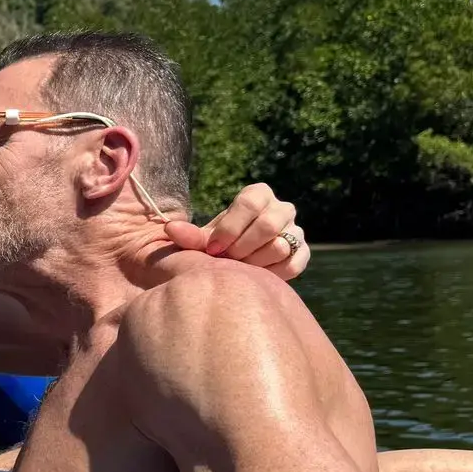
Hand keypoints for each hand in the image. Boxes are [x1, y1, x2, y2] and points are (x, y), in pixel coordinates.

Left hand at [164, 182, 309, 280]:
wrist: (237, 265)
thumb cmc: (218, 246)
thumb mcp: (203, 240)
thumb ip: (189, 236)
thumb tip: (170, 229)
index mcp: (258, 195)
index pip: (249, 202)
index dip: (230, 227)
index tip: (213, 249)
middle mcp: (281, 208)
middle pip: (267, 225)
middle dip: (242, 247)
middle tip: (227, 261)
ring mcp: (295, 230)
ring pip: (280, 245)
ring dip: (255, 261)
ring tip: (240, 268)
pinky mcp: (302, 253)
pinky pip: (292, 263)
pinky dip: (272, 273)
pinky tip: (256, 276)